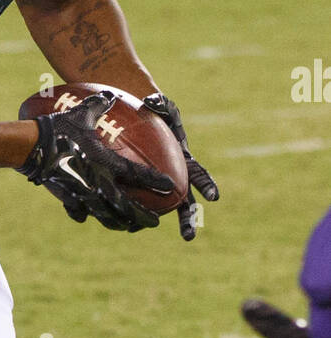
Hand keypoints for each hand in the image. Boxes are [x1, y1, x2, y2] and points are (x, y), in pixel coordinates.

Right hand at [17, 90, 173, 232]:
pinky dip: (85, 215)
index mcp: (106, 162)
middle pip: (126, 207)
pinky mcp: (66, 198)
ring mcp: (82, 194)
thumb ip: (98, 105)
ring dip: (119, 223)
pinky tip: (87, 217)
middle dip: (142, 217)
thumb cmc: (59, 128)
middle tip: (154, 221)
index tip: (170, 188)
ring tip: (128, 226)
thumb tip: (109, 94)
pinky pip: (79, 212)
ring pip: (106, 216)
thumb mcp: (81, 113)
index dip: (156, 181)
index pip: (138, 175)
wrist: (31, 147)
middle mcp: (98, 183)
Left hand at [142, 92, 218, 240]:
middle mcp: (175, 178)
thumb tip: (153, 101)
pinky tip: (122, 224)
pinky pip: (138, 203)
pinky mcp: (140, 188)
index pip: (198, 174)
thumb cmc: (152, 112)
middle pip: (183, 202)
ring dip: (152, 222)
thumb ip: (162, 103)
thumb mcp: (160, 105)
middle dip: (187, 219)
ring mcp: (159, 186)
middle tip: (188, 236)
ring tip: (140, 232)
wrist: (137, 122)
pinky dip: (132, 214)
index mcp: (185, 162)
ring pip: (158, 208)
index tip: (214, 197)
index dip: (207, 185)